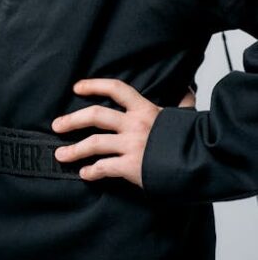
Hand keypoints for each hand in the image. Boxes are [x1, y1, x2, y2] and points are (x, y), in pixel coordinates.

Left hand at [50, 78, 195, 187]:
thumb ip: (181, 103)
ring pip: (94, 143)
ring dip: (74, 150)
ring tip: (60, 155)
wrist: (204, 163)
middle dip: (72, 120)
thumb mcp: (184, 116)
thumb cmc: (194, 140)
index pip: (115, 89)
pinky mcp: (132, 167)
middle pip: (95, 115)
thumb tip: (186, 89)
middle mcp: (135, 124)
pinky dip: (92, 171)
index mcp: (145, 108)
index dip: (93, 85)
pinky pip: (105, 168)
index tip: (76, 87)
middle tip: (56, 125)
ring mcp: (132, 145)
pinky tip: (85, 174)